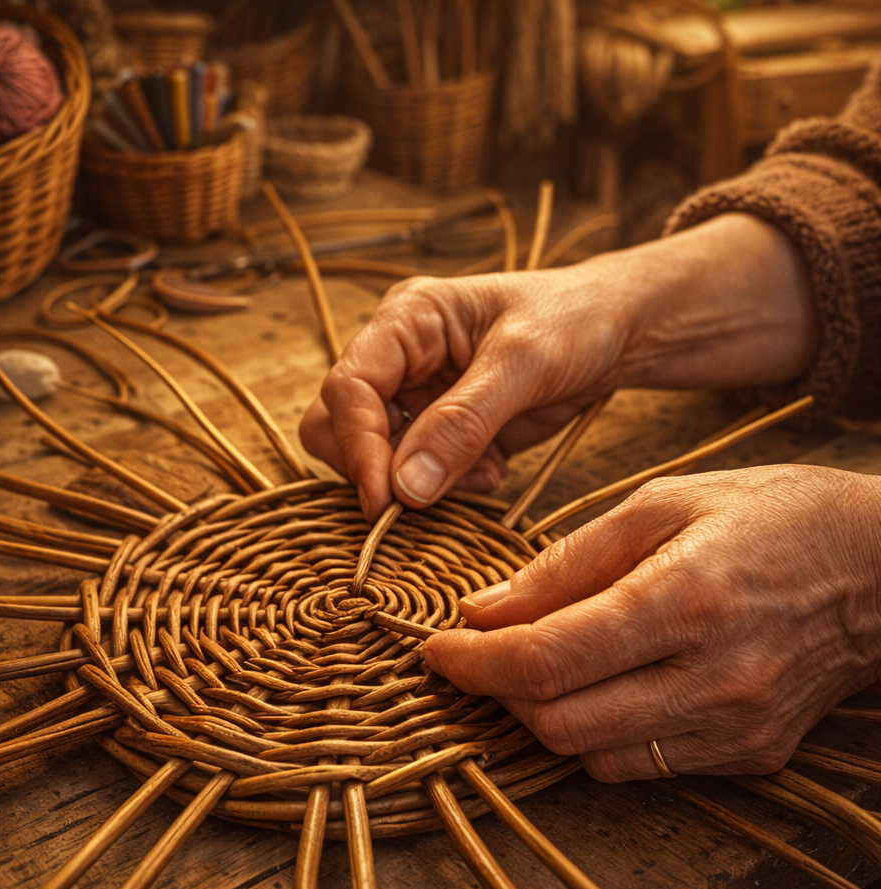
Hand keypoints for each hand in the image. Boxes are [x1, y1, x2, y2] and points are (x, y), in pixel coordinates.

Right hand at [300, 214, 817, 521]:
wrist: (620, 332)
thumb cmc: (575, 320)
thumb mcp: (524, 364)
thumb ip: (462, 423)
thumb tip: (404, 489)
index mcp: (406, 320)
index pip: (347, 387)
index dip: (356, 445)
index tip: (383, 499)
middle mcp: (398, 359)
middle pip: (338, 425)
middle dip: (378, 466)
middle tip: (428, 493)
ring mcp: (417, 397)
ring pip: (376, 458)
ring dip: (420, 481)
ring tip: (484, 472)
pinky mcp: (441, 431)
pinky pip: (418, 474)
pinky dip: (448, 486)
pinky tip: (495, 469)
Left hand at [423, 465, 880, 780]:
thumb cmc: (767, 517)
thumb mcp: (661, 505)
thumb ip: (565, 563)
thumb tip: (482, 611)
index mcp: (684, 600)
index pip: (547, 659)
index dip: (473, 663)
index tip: (434, 649)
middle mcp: (713, 679)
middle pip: (559, 722)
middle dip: (495, 693)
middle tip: (471, 657)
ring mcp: (736, 729)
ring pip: (593, 756)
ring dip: (539, 717)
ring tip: (526, 670)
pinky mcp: (752, 755)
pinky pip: (641, 766)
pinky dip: (594, 736)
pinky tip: (592, 691)